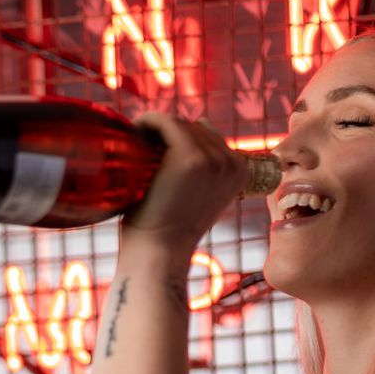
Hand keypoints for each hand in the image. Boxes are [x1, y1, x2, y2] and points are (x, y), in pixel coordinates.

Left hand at [120, 113, 251, 257]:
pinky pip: (166, 121)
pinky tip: (134, 131)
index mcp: (240, 171)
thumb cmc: (169, 230)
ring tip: (136, 143)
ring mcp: (212, 158)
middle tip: (142, 147)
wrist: (159, 252)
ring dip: (156, 129)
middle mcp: (232, 162)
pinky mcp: (189, 155)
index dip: (182, 139)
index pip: (210, 136)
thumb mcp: (199, 197)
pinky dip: (147, 121)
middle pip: (195, 127)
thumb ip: (207, 170)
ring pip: (180, 123)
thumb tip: (201, 131)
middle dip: (168, 134)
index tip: (158, 150)